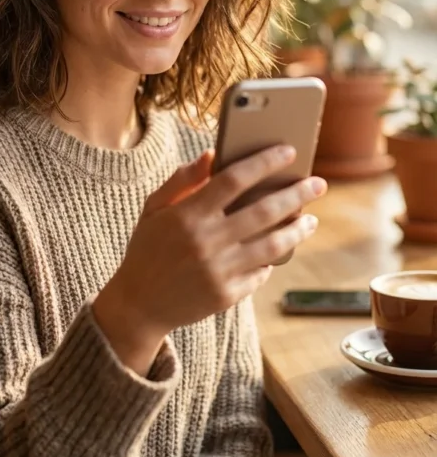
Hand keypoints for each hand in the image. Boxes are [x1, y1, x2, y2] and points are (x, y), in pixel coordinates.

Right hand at [93, 147, 325, 374]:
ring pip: (272, 245)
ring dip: (297, 229)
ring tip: (311, 219)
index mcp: (187, 214)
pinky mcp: (226, 295)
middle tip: (318, 183)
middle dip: (296, 194)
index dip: (264, 162)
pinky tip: (281, 247)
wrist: (138, 305)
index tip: (288, 151)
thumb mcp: (154, 208)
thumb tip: (212, 154)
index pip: (234, 179)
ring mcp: (218, 270)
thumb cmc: (148, 248)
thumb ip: (182, 180)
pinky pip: (260, 272)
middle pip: (263, 211)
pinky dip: (273, 259)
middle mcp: (206, 241)